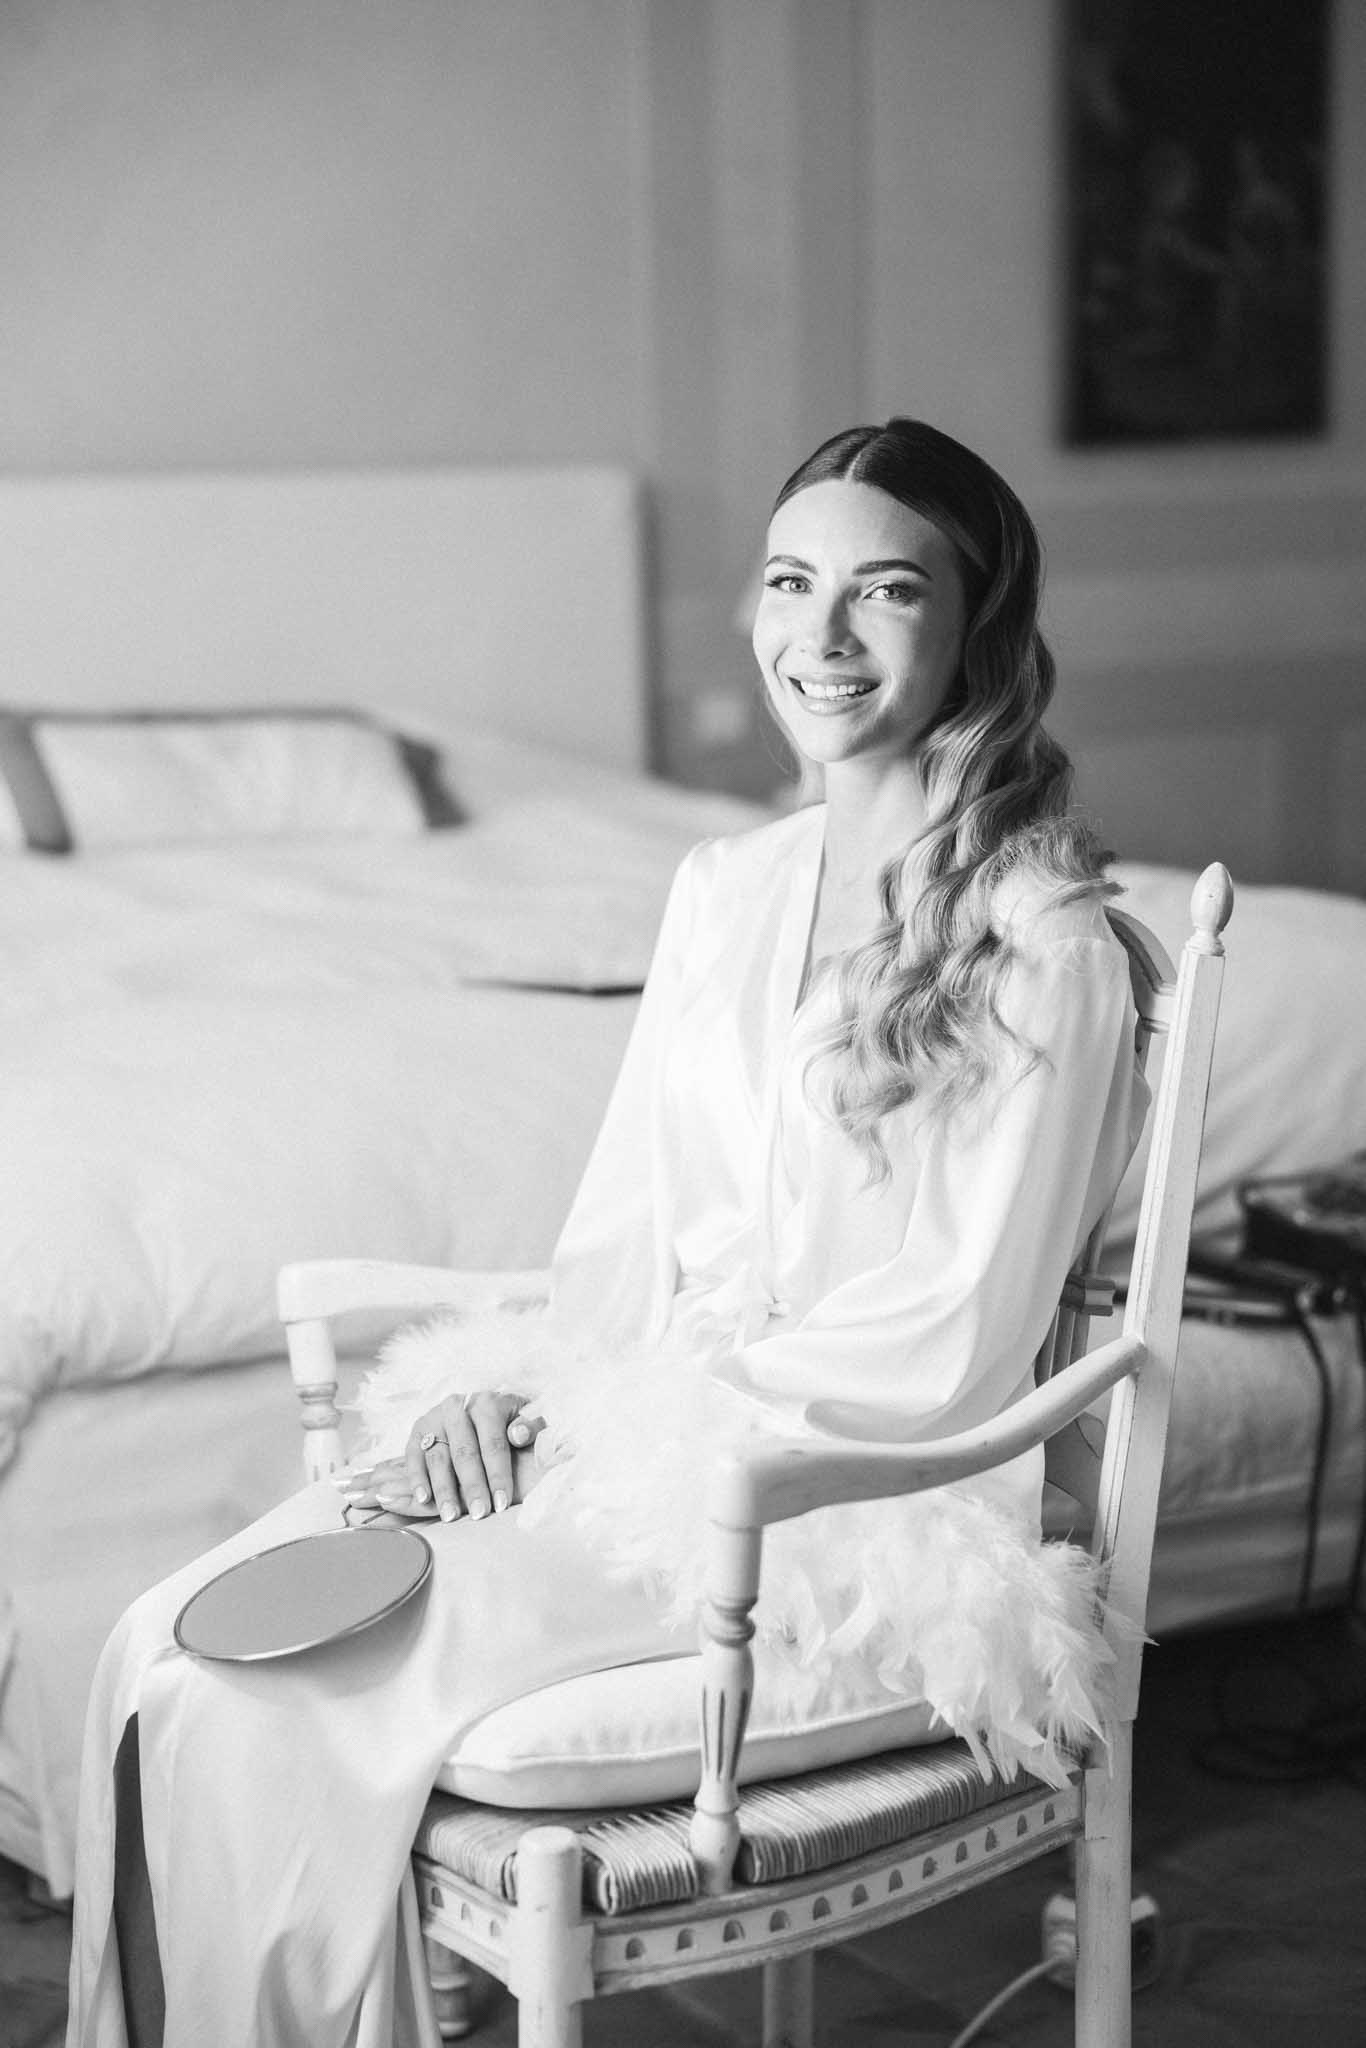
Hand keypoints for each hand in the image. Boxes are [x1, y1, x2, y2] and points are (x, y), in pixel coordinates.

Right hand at [338, 1394, 543, 1524]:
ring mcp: (435, 1417)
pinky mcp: (418, 1428)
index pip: (493, 1444)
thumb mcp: (527, 1417)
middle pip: (465, 1453)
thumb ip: (530, 1425)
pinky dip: (417, 1478)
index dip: (498, 1475)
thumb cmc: (509, 1418)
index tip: (502, 1504)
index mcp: (488, 1403)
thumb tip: (518, 1435)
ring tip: (451, 1516)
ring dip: (443, 1489)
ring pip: (438, 1457)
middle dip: (472, 1487)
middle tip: (479, 1514)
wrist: (482, 1404)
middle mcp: (458, 1407)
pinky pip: (413, 1456)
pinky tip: (424, 1499)